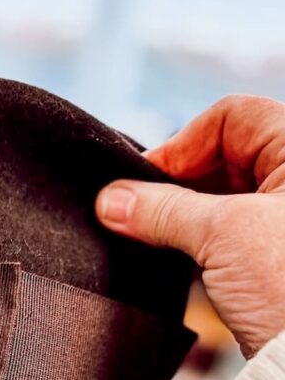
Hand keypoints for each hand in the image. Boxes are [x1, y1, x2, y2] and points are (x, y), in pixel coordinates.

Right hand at [96, 95, 284, 357]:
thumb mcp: (221, 235)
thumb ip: (161, 210)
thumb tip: (111, 200)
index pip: (232, 118)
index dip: (183, 145)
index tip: (143, 183)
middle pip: (223, 157)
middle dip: (177, 184)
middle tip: (140, 213)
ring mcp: (284, 223)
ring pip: (221, 199)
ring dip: (183, 217)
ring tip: (152, 238)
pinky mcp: (273, 260)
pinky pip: (226, 235)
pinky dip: (197, 243)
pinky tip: (174, 259)